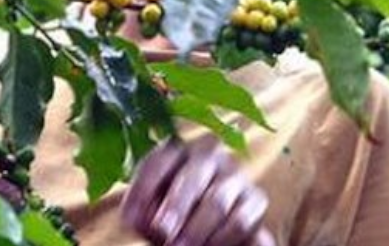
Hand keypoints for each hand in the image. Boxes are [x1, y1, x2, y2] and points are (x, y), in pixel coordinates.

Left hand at [120, 135, 274, 245]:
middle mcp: (209, 156)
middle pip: (193, 177)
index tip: (133, 218)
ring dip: (197, 229)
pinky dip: (221, 239)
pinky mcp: (255, 201)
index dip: (143, 189)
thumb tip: (134, 217)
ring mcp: (235, 176)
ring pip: (218, 202)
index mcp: (176, 151)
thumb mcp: (152, 207)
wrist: (208, 224)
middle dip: (176, 206)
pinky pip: (240, 221)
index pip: (158, 162)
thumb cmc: (173, 212)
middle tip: (163, 232)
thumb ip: (141, 209)